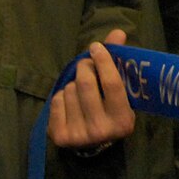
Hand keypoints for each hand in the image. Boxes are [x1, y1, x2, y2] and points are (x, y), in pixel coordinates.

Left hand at [50, 29, 135, 149]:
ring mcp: (79, 135)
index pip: (112, 84)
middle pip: (85, 83)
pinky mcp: (61, 136)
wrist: (93, 146)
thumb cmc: (109, 112)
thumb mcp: (119, 93)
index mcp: (122, 119)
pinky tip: (69, 103)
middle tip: (86, 65)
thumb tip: (118, 32)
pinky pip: (56, 100)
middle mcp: (101, 129)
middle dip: (84, 68)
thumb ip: (117, 63)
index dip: (104, 61)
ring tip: (80, 91)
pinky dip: (61, 96)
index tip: (96, 47)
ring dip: (73, 84)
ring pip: (69, 90)